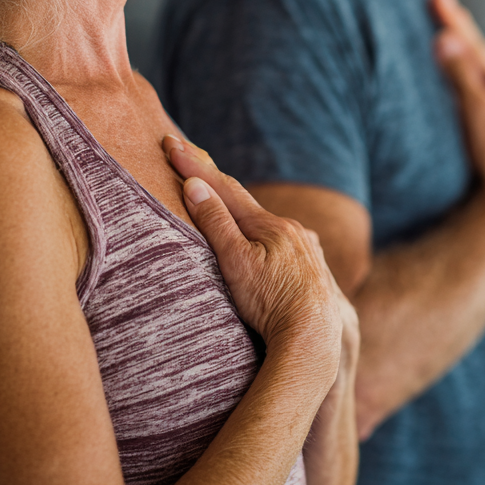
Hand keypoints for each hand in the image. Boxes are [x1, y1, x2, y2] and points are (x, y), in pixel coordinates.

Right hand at [162, 135, 343, 367]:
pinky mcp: (312, 269)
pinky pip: (280, 241)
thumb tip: (195, 186)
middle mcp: (291, 229)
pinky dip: (261, 232)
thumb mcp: (236, 262)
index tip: (169, 144)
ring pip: (265, 222)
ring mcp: (305, 249)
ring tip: (218, 192)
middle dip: (214, 180)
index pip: (223, 187)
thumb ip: (215, 223)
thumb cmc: (273, 304)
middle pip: (244, 200)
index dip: (194, 165)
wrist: (315, 341)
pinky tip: (261, 235)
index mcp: (270, 224)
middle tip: (187, 153)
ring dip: (238, 207)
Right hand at [429, 0, 484, 227]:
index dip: (453, 20)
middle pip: (484, 57)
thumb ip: (463, 77)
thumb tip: (446, 38)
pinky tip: (477, 91)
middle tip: (445, 6)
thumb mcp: (481, 114)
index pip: (473, 46)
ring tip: (461, 39)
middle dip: (463, 32)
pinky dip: (480, 83)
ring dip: (474, 56)